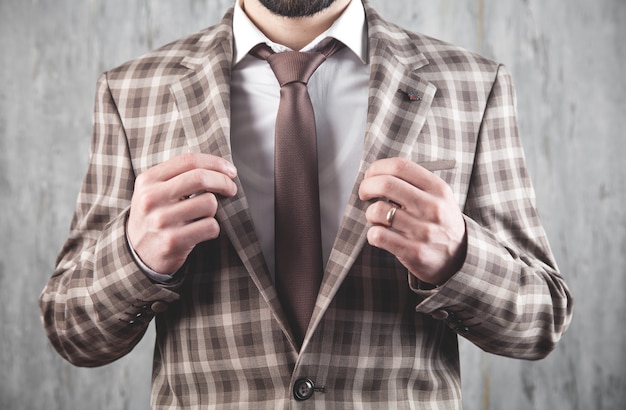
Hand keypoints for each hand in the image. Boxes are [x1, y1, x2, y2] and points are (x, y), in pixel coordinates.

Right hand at [127, 153, 237, 273]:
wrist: (136, 254)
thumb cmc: (154, 216)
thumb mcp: (153, 191)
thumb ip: (177, 175)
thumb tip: (217, 166)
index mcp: (148, 180)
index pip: (189, 161)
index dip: (215, 163)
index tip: (230, 170)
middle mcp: (151, 198)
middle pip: (200, 178)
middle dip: (223, 181)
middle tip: (231, 189)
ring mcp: (161, 220)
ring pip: (209, 203)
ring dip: (213, 210)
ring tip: (202, 216)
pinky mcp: (173, 241)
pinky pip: (210, 226)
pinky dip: (213, 228)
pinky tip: (202, 231)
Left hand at [358, 158, 466, 284]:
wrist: (460, 257)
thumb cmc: (440, 222)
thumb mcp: (438, 196)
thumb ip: (413, 182)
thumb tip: (375, 173)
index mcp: (438, 189)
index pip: (400, 166)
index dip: (377, 168)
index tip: (371, 176)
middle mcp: (433, 207)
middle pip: (386, 184)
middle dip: (366, 187)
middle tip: (365, 194)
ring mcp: (424, 231)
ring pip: (378, 211)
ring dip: (370, 213)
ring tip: (377, 218)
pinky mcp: (414, 252)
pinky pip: (378, 236)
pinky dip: (372, 234)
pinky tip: (379, 235)